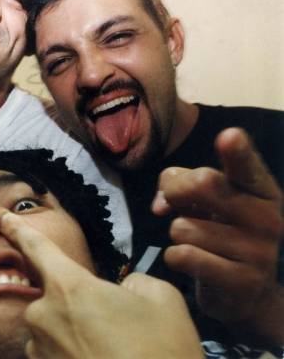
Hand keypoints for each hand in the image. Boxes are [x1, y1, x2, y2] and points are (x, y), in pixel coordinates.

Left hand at [0, 212, 202, 358]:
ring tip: (115, 351)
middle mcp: (43, 317)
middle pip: (54, 296)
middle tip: (116, 327)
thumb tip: (124, 291)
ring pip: (55, 329)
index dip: (18, 230)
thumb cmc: (158, 355)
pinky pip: (56, 354)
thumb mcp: (162, 300)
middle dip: (79, 305)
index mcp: (68, 288)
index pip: (36, 247)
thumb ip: (134, 283)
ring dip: (78, 334)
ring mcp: (40, 351)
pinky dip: (77, 355)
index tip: (3, 219)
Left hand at [153, 128, 283, 342]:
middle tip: (176, 206)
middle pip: (202, 183)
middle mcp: (268, 218)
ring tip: (196, 243)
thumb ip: (185, 186)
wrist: (245, 293)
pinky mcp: (241, 281)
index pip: (247, 167)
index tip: (229, 136)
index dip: (237, 151)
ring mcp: (258, 252)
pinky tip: (192, 262)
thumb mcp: (209, 202)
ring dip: (177, 234)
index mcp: (262, 191)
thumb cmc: (221, 233)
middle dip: (174, 191)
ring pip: (183, 226)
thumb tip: (161, 203)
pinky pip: (183, 256)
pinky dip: (175, 257)